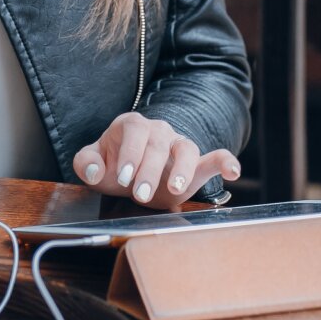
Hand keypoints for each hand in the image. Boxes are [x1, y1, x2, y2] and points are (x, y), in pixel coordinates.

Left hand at [73, 112, 240, 208]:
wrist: (132, 174)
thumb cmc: (113, 166)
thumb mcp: (94, 164)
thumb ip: (87, 164)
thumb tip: (94, 170)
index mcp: (133, 125)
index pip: (135, 130)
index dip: (130, 153)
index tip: (123, 178)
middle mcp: (159, 130)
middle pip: (159, 143)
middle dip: (149, 170)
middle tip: (140, 194)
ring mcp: (179, 145)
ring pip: (187, 148)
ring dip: (182, 168)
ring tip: (175, 188)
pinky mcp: (197, 162)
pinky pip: (215, 157)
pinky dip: (226, 162)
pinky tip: (233, 172)